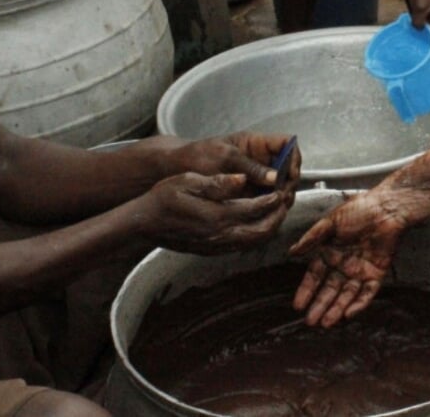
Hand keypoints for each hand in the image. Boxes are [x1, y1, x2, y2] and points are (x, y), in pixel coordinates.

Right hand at [143, 171, 289, 253]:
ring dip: (269, 227)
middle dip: (278, 217)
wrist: (144, 223)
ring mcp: (216, 246)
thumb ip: (219, 182)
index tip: (282, 189)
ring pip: (254, 242)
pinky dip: (255, 235)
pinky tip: (256, 222)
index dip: (273, 200)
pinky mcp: (212, 250)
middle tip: (285, 202)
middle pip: (262, 232)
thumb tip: (243, 179)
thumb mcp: (189, 180)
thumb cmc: (164, 197)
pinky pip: (242, 246)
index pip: (256, 210)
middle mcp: (219, 235)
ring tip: (275, 211)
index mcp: (216, 215)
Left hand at [169, 132, 301, 201]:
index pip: (287, 143)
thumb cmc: (197, 156)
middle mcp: (260, 160)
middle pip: (289, 168)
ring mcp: (256, 178)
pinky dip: (271, 207)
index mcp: (256, 144)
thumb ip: (249, 167)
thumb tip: (275, 178)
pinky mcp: (249, 195)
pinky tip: (268, 215)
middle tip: (283, 197)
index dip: (294, 157)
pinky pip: (268, 200)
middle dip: (289, 182)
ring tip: (276, 208)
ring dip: (282, 197)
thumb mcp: (224, 157)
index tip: (291, 173)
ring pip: (281, 186)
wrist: (174, 170)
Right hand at [288, 190, 407, 327]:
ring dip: (336, 309)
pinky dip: (359, 303)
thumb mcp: (330, 223)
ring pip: (346, 295)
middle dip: (320, 305)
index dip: (306, 290)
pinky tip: (348, 313)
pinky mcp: (377, 274)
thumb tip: (292, 252)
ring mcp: (360, 271)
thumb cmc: (359, 210)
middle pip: (329, 290)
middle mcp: (343, 265)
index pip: (315, 276)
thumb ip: (312, 238)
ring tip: (326, 323)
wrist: (386, 208)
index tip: (297, 305)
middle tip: (310, 321)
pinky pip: (367, 292)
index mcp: (329, 252)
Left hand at [407, 0, 429, 40]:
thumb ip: (419, 24)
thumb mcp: (419, 9)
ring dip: (424, 26)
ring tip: (416, 19)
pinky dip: (422, 21)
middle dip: (428, 32)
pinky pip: (429, 21)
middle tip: (418, 26)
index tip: (424, 31)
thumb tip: (419, 31)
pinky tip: (415, 16)